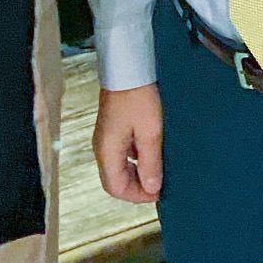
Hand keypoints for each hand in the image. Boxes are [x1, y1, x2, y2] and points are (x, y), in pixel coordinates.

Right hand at [93, 83, 162, 203]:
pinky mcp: (112, 129)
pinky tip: (151, 151)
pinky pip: (122, 153)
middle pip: (115, 180)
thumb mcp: (150, 131)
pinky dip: (136, 159)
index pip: (116, 189)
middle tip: (160, 183)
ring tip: (159, 168)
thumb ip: (150, 162)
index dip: (138, 196)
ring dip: (137, 173)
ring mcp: (106, 138)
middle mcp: (102, 148)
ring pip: (119, 167)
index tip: (158, 192)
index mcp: (107, 152)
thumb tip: (152, 188)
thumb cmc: (138, 95)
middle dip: (137, 187)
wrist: (128, 67)